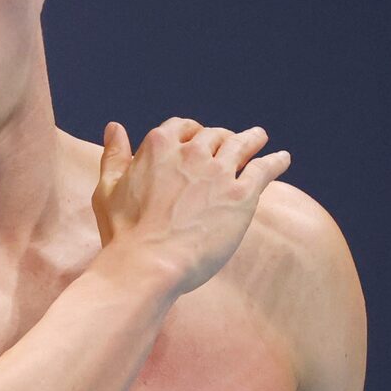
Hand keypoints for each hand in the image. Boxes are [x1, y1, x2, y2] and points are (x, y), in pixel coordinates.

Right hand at [92, 116, 290, 293]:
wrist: (149, 263)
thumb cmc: (124, 233)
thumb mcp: (108, 189)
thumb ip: (113, 156)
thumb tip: (114, 127)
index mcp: (159, 145)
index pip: (181, 128)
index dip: (191, 132)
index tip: (196, 138)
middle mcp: (192, 151)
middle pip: (214, 136)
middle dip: (222, 137)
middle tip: (230, 143)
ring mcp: (219, 171)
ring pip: (242, 144)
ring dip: (251, 139)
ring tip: (259, 138)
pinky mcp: (241, 193)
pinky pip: (264, 168)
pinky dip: (275, 161)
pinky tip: (282, 159)